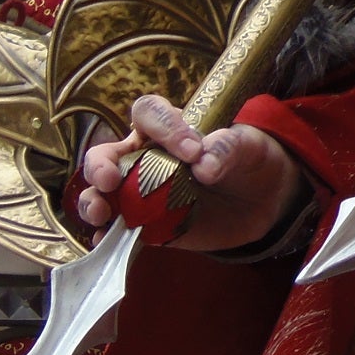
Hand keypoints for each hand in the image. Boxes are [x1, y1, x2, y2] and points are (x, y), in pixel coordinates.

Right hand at [76, 95, 306, 252]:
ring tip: (101, 212)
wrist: (262, 200)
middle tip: (110, 179)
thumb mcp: (247, 146)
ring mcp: (140, 193)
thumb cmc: (248, 160)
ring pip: (101, 193)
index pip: (148, 114)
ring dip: (92, 201)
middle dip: (100, 165)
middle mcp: (144, 157)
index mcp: (167, 127)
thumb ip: (226, 148)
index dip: (162, 127)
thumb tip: (204, 166)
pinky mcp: (145, 224)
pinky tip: (103, 240)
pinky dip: (105, 235)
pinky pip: (117, 229)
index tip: (191, 150)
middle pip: (106, 154)